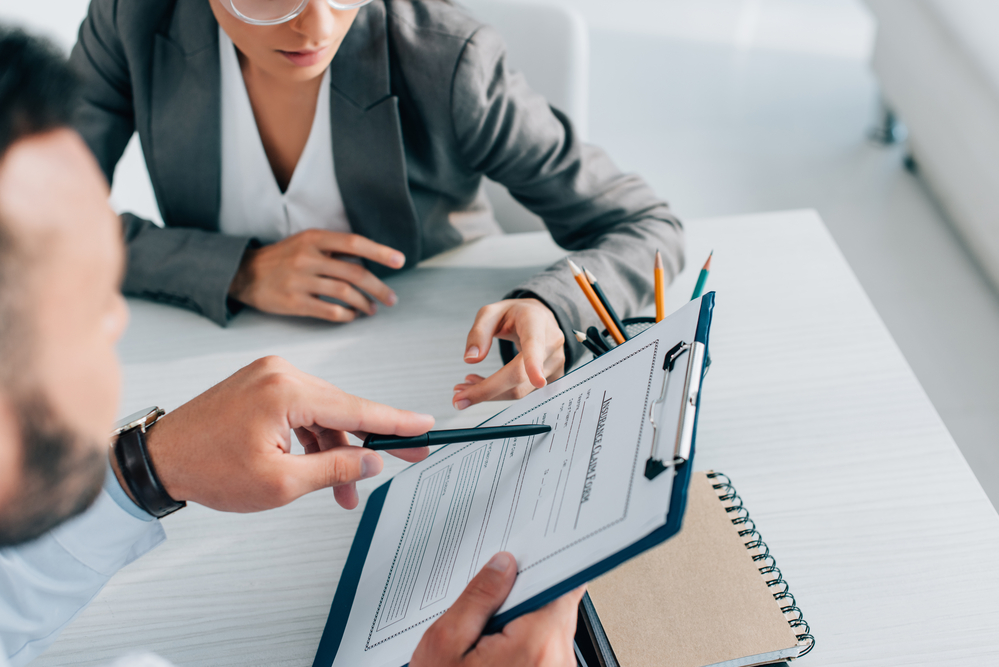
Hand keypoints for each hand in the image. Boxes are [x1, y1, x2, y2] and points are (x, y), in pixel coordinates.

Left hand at [125, 356, 434, 511]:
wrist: (158, 458)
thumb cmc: (207, 468)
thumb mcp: (281, 482)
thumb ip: (335, 469)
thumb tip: (371, 462)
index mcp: (286, 390)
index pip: (357, 408)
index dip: (396, 422)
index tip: (425, 426)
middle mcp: (281, 372)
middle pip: (344, 409)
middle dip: (369, 445)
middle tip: (408, 459)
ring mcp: (270, 374)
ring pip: (324, 413)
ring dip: (338, 451)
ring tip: (345, 492)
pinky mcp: (262, 383)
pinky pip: (303, 410)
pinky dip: (315, 439)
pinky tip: (321, 468)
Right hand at [228, 229, 405, 321]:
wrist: (244, 274)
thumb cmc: (284, 258)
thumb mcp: (307, 242)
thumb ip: (335, 249)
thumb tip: (371, 260)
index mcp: (314, 238)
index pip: (354, 242)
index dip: (380, 251)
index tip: (400, 260)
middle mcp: (307, 257)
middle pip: (355, 272)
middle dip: (379, 288)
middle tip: (392, 299)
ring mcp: (300, 280)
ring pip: (345, 293)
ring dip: (365, 303)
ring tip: (372, 309)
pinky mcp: (293, 302)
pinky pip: (329, 311)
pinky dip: (346, 315)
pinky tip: (352, 316)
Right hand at [411, 552, 583, 666]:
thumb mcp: (444, 647)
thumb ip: (477, 598)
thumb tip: (503, 565)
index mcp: (537, 645)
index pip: (565, 584)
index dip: (549, 563)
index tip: (536, 552)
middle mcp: (559, 664)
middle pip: (557, 608)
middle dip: (525, 599)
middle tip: (489, 605)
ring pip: (550, 634)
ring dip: (522, 628)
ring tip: (483, 642)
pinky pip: (545, 657)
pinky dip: (523, 651)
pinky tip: (491, 660)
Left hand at [453, 299, 564, 408]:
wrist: (539, 317)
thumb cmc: (514, 314)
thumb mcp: (491, 312)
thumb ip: (478, 333)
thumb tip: (471, 359)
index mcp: (535, 322)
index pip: (534, 345)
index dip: (534, 364)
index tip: (537, 381)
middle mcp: (551, 343)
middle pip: (519, 376)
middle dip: (486, 390)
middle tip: (458, 396)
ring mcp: (555, 363)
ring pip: (520, 391)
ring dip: (490, 394)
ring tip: (466, 386)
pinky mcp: (554, 378)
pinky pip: (525, 394)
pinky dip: (501, 394)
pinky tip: (485, 386)